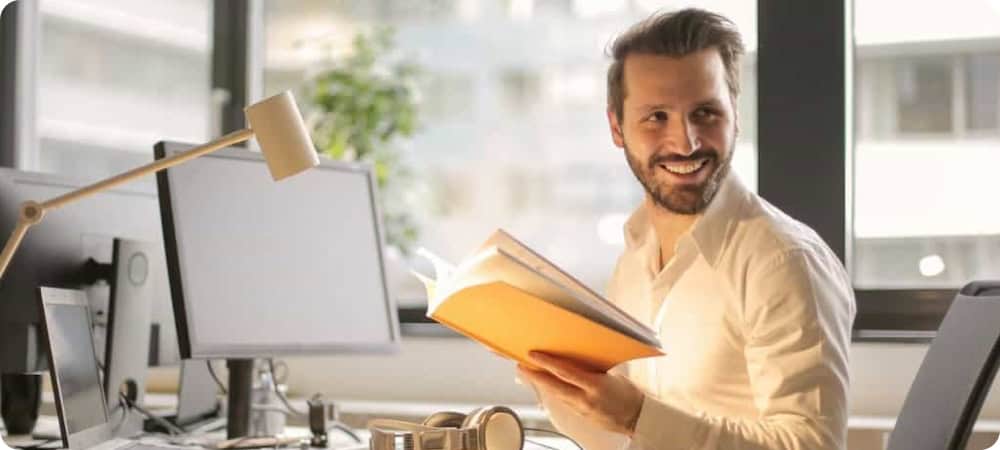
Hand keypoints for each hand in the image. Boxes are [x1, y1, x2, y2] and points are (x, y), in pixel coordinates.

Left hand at [517, 351, 644, 436]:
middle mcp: (586, 399)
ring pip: (556, 395)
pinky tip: (547, 386)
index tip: (534, 355)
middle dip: (535, 376)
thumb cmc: (628, 395)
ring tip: (529, 373)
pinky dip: (553, 392)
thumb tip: (574, 358)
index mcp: (596, 385)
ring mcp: (582, 410)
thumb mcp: (611, 376)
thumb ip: (592, 369)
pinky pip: (563, 402)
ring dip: (541, 384)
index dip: (547, 363)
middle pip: (553, 387)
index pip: (565, 372)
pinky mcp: (581, 416)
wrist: (638, 418)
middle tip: (521, 366)